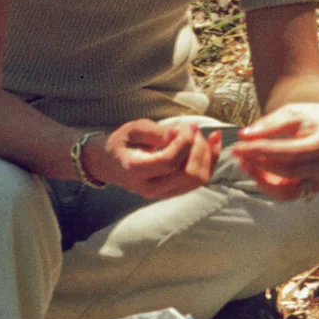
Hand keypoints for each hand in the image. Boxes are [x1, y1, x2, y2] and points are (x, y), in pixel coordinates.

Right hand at [84, 119, 221, 200]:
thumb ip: (157, 132)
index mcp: (136, 170)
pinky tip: (210, 144)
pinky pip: (197, 181)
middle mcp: (150, 188)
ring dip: (206, 155)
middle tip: (194, 128)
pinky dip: (208, 162)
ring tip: (202, 135)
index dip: (185, 141)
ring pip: (197, 180)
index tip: (186, 125)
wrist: (108, 163)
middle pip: (188, 174)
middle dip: (199, 148)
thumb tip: (180, 133)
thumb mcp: (133, 129)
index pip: (170, 162)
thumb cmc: (121, 142)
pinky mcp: (171, 192)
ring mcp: (162, 194)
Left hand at [232, 101, 318, 201]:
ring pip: (286, 190)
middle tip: (237, 151)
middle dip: (258, 163)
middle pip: (287, 171)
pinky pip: (288, 194)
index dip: (262, 150)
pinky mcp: (315, 189)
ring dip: (261, 178)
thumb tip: (243, 136)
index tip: (239, 145)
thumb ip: (268, 125)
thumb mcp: (292, 113)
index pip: (289, 152)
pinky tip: (256, 171)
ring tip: (244, 162)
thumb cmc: (312, 117)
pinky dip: (270, 186)